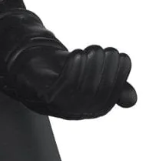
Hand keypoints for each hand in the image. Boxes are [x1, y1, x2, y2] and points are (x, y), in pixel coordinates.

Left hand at [13, 44, 133, 119]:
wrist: (29, 68)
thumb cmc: (63, 71)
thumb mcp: (91, 75)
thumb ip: (111, 85)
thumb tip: (131, 99)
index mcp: (90, 109)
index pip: (109, 98)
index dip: (118, 77)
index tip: (121, 55)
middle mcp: (75, 112)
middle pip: (94, 94)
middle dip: (104, 70)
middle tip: (104, 49)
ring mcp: (57, 106)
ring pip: (79, 90)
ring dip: (89, 67)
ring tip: (92, 49)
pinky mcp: (42, 95)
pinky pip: (59, 87)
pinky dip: (71, 70)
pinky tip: (76, 54)